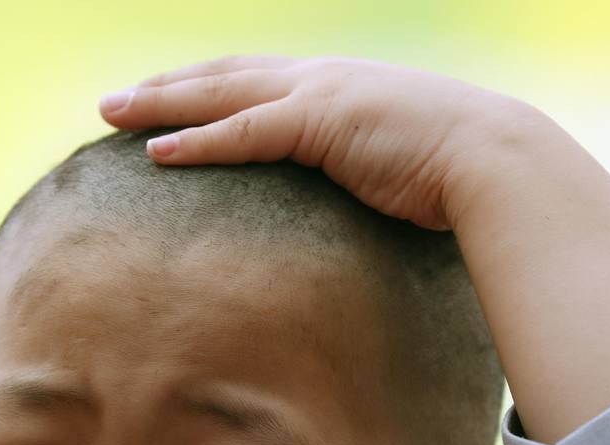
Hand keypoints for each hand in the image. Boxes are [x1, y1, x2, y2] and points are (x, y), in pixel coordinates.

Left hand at [99, 55, 543, 230]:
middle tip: (113, 100)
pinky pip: (244, 132)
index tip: (162, 98)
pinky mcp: (322, 121)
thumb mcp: (392, 159)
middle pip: (222, 77)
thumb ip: (354, 167)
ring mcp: (319, 94)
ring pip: (220, 94)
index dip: (202, 88)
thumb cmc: (453, 171)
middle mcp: (319, 77)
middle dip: (164, 86)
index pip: (251, 81)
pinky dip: (199, 140)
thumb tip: (340, 201)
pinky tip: (158, 151)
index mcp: (334, 85)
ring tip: (113, 113)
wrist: (496, 160)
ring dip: (162, 103)